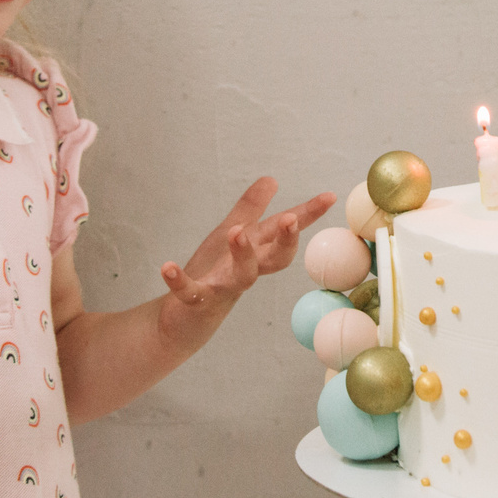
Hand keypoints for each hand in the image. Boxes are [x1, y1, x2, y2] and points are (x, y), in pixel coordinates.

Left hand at [159, 178, 333, 315]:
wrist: (184, 319)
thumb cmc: (213, 273)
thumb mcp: (231, 235)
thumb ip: (251, 209)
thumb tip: (271, 179)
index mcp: (255, 253)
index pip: (284, 232)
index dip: (307, 215)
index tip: (329, 196)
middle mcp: (246, 271)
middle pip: (274, 259)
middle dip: (285, 240)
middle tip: (290, 218)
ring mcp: (223, 288)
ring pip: (242, 276)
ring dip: (242, 254)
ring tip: (236, 232)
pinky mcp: (196, 301)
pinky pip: (190, 292)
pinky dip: (179, 281)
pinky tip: (167, 267)